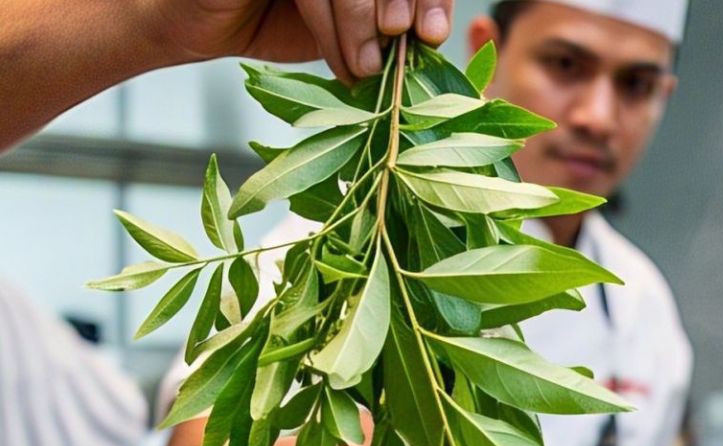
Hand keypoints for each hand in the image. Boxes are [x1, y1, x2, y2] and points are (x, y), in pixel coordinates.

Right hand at [142, 0, 453, 81]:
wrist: (194, 26)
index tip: (435, 34)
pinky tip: (342, 58)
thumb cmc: (271, 23)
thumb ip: (381, 24)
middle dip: (402, 7)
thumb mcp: (342, 26)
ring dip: (363, 26)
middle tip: (400, 49)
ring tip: (366, 68)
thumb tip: (430, 38)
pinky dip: (333, 26)